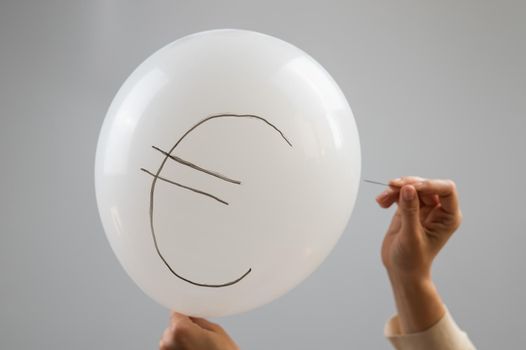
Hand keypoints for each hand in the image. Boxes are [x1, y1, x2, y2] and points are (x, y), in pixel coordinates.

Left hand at [160, 312, 238, 349]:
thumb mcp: (216, 331)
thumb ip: (199, 320)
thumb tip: (192, 316)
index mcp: (180, 330)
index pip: (176, 312)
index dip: (186, 314)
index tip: (192, 317)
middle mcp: (168, 343)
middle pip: (173, 327)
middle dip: (184, 329)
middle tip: (201, 338)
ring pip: (172, 340)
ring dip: (181, 342)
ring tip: (198, 349)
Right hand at [376, 176, 462, 332]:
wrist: (401, 271)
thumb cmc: (412, 261)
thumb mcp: (411, 236)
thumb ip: (410, 211)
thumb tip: (408, 188)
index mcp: (448, 217)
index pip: (446, 189)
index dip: (428, 184)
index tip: (410, 187)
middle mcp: (438, 210)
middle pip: (425, 185)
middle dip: (408, 184)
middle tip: (391, 187)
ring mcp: (423, 209)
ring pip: (411, 187)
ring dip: (395, 189)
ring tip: (382, 199)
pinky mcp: (408, 209)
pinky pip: (401, 193)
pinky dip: (390, 194)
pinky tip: (382, 202)